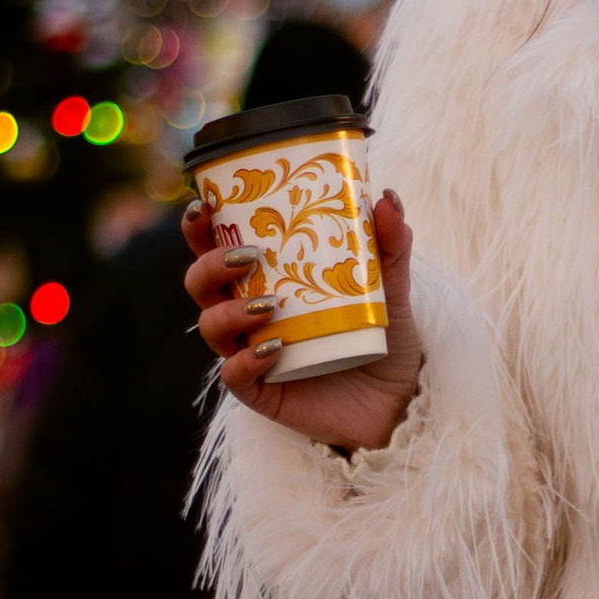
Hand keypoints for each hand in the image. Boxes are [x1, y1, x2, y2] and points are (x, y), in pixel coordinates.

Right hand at [183, 187, 425, 453]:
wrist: (399, 400)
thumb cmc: (383, 340)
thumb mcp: (391, 289)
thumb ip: (389, 245)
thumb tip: (387, 197)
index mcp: (264, 280)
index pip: (216, 248)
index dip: (199, 227)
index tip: (204, 205)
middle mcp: (248, 315)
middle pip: (200, 284)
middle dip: (211, 264)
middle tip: (249, 256)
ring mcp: (250, 353)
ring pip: (211, 327)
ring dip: (228, 311)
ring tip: (268, 305)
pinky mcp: (261, 391)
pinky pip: (235, 375)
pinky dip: (247, 360)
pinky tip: (273, 349)